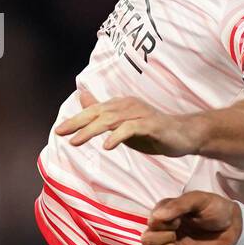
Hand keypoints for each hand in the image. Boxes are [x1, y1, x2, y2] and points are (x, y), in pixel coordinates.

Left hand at [55, 91, 206, 155]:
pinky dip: (117, 136)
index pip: (94, 111)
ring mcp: (140, 114)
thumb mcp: (124, 123)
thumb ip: (104, 113)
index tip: (59, 131)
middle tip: (61, 133)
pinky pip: (131, 129)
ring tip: (77, 141)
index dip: (76, 120)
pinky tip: (106, 146)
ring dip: (92, 130)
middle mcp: (129, 105)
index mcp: (121, 105)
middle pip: (99, 113)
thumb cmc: (153, 130)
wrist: (185, 135)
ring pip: (111, 120)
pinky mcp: (152, 125)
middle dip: (78, 122)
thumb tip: (83, 98)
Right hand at [141, 193, 243, 244]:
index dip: (161, 224)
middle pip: (146, 240)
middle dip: (159, 239)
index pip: (150, 223)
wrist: (232, 225)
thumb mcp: (198, 199)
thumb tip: (156, 217)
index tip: (178, 220)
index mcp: (165, 214)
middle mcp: (164, 231)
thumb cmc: (214, 208)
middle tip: (176, 234)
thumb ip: (178, 205)